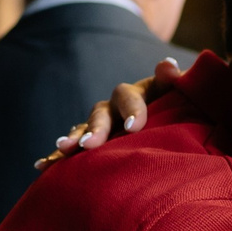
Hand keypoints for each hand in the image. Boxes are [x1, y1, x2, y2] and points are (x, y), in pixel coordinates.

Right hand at [35, 59, 184, 168]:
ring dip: (73, 139)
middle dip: (96, 129)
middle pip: (102, 113)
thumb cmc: (189, 111)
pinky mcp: (95, 142)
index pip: (130, 97)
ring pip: (84, 129)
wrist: (184, 123)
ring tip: (64, 149)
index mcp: (140, 94)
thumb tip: (168, 64)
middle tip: (89, 145)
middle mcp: (117, 107)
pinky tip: (42, 166)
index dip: (131, 109)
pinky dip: (58, 156)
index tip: (134, 127)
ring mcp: (104, 124)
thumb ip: (179, 82)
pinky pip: (73, 147)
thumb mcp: (189, 96)